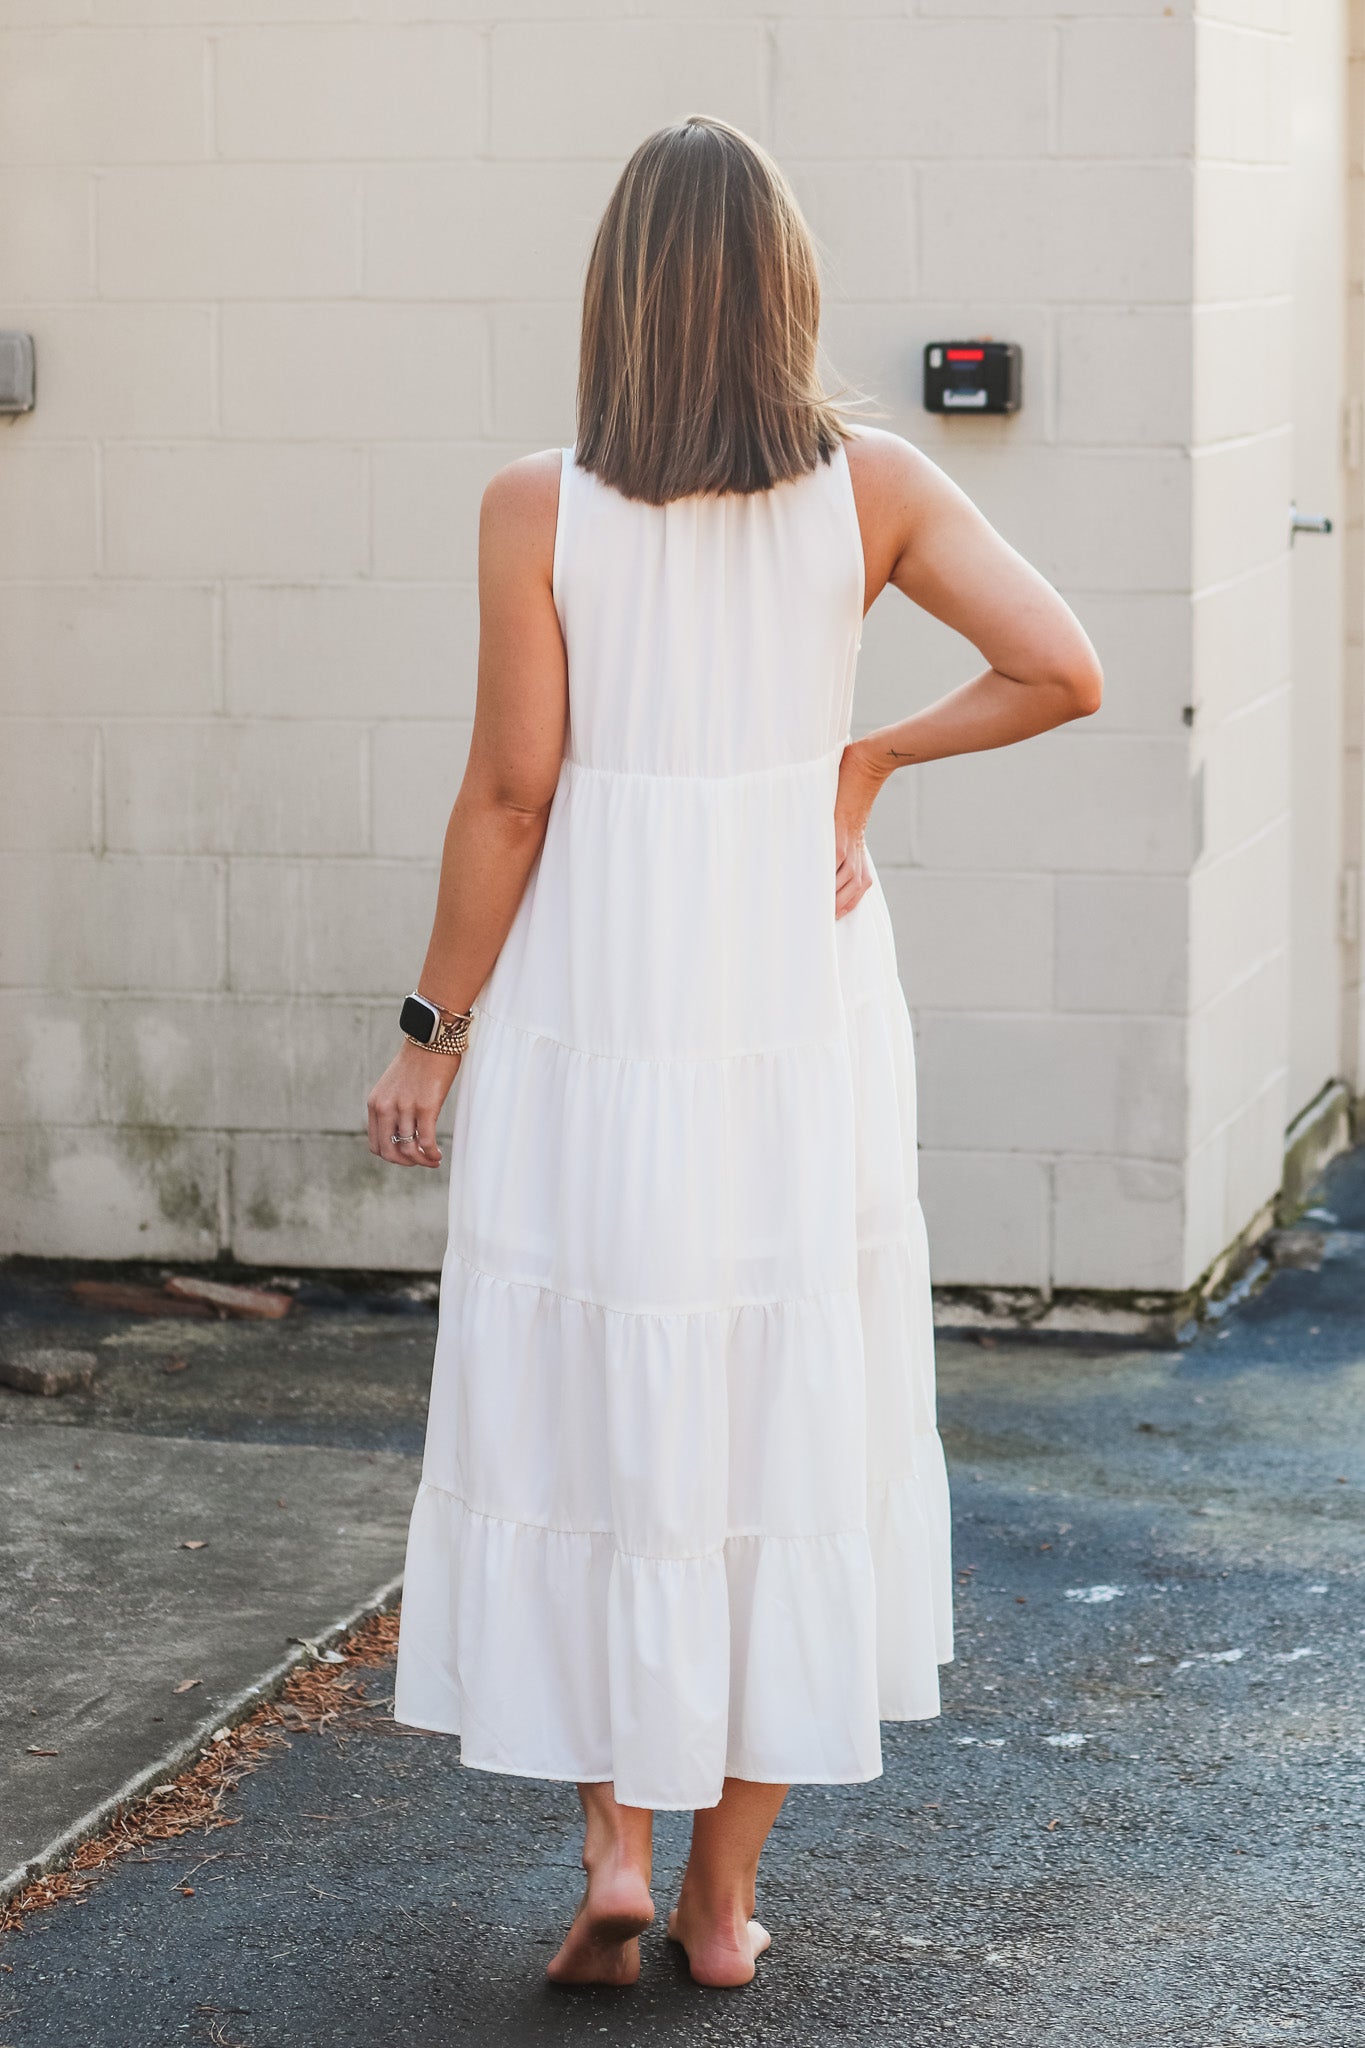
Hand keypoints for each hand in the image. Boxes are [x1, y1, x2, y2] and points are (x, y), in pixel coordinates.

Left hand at [366, 1039, 459, 1168]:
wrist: (432, 1038)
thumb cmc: (418, 1061)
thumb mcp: (394, 1086)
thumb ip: (392, 1107)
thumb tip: (403, 1132)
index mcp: (375, 1104)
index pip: (375, 1144)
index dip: (391, 1157)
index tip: (407, 1156)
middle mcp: (386, 1107)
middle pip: (389, 1152)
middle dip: (405, 1163)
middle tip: (421, 1162)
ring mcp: (405, 1107)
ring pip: (409, 1150)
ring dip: (422, 1161)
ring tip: (434, 1160)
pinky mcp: (425, 1106)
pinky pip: (425, 1141)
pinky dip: (431, 1153)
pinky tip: (439, 1154)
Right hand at [833, 737, 890, 920]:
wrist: (867, 765)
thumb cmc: (851, 787)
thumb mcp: (845, 818)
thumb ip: (834, 830)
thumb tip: (817, 839)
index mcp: (859, 850)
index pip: (859, 887)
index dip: (847, 905)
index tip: (832, 918)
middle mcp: (857, 852)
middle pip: (854, 891)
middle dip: (838, 909)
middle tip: (819, 925)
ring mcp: (849, 845)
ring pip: (845, 884)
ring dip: (831, 900)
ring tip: (815, 913)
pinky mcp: (839, 836)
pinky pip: (831, 866)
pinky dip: (823, 880)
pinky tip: (811, 888)